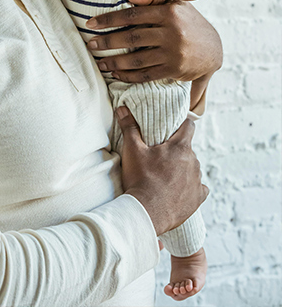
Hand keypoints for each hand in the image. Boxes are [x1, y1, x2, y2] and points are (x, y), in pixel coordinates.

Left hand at [86, 0, 221, 82]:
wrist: (214, 49)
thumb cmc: (188, 23)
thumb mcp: (175, 5)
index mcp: (169, 13)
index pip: (133, 15)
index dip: (109, 19)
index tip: (91, 24)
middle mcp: (172, 32)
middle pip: (132, 38)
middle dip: (108, 42)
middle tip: (91, 45)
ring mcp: (173, 52)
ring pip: (137, 59)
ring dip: (114, 62)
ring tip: (100, 62)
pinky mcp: (174, 70)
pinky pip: (145, 75)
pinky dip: (128, 76)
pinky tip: (116, 74)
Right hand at [116, 106, 208, 235]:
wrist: (146, 212)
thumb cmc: (140, 178)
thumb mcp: (132, 150)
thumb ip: (129, 127)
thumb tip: (122, 107)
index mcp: (180, 147)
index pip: (189, 126)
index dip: (181, 125)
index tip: (172, 129)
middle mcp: (194, 161)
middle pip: (188, 149)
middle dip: (176, 151)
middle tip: (160, 157)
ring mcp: (197, 180)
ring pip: (192, 167)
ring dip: (183, 168)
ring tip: (165, 176)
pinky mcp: (198, 198)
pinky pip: (199, 188)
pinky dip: (191, 187)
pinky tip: (179, 190)